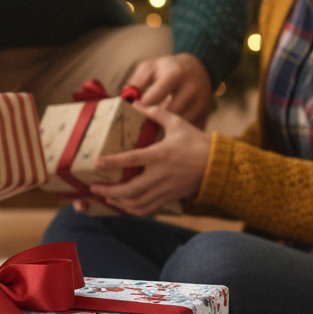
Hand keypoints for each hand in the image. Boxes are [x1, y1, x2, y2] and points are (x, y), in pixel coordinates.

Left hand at [87, 103, 211, 216]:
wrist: (218, 165)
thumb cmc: (196, 142)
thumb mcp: (178, 123)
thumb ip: (156, 113)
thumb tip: (137, 103)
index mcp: (161, 155)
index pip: (132, 160)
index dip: (113, 162)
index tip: (96, 163)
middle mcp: (161, 175)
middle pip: (130, 189)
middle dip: (109, 190)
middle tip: (94, 186)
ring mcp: (165, 189)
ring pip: (137, 203)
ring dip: (118, 202)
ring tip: (105, 196)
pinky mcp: (169, 198)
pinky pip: (148, 209)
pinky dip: (133, 210)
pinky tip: (123, 205)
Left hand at [126, 52, 212, 125]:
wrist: (198, 67)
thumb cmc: (168, 68)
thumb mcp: (151, 68)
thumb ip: (137, 82)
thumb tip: (125, 99)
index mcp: (175, 75)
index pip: (155, 96)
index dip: (141, 107)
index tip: (131, 114)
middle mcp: (191, 89)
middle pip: (169, 113)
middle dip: (153, 122)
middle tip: (138, 129)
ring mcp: (201, 102)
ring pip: (179, 124)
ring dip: (165, 129)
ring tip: (151, 132)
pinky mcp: (205, 113)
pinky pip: (188, 129)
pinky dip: (176, 133)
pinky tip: (165, 132)